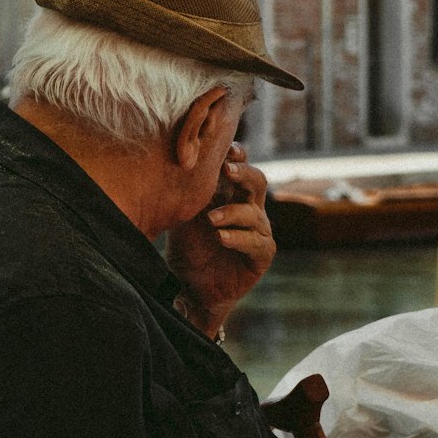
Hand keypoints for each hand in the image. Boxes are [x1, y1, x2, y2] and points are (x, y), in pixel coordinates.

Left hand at [166, 144, 275, 335]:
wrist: (193, 288)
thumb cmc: (189, 247)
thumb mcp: (184, 215)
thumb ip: (187, 191)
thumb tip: (175, 160)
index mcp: (231, 194)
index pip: (240, 166)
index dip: (236, 155)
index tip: (224, 149)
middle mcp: (249, 208)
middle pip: (257, 181)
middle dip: (243, 173)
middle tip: (226, 171)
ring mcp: (258, 231)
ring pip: (255, 213)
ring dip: (232, 212)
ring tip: (211, 220)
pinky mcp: (261, 255)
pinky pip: (257, 242)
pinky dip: (239, 238)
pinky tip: (221, 238)